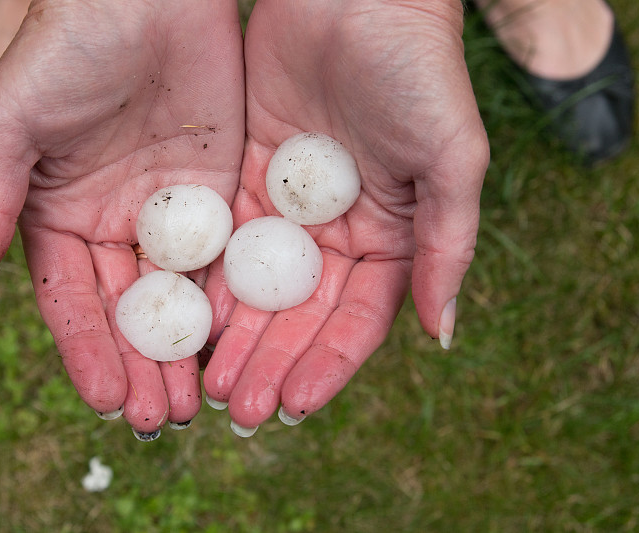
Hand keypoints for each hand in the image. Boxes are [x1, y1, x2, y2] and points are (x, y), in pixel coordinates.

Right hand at [0, 0, 244, 435]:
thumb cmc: (69, 44)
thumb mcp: (13, 120)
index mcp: (61, 215)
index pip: (72, 299)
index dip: (88, 351)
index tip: (109, 400)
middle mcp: (116, 223)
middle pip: (131, 310)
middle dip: (143, 366)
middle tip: (163, 420)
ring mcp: (172, 213)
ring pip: (182, 296)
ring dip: (189, 350)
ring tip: (201, 401)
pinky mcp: (222, 192)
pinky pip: (229, 255)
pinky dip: (233, 301)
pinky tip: (242, 341)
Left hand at [203, 0, 488, 430]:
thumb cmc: (417, 70)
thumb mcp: (451, 157)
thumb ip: (449, 244)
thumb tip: (442, 333)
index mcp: (389, 238)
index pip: (355, 319)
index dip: (327, 365)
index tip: (294, 405)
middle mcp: (335, 235)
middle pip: (298, 315)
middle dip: (270, 363)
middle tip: (238, 410)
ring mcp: (285, 210)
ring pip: (255, 288)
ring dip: (233, 337)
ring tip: (206, 385)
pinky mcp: (242, 179)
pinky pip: (221, 241)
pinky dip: (207, 281)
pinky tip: (186, 318)